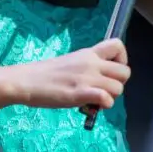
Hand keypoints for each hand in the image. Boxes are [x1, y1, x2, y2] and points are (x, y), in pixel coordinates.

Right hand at [16, 38, 130, 109]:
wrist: (27, 80)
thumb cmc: (47, 73)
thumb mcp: (72, 62)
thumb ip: (88, 67)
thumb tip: (101, 80)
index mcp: (89, 53)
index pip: (118, 45)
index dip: (122, 60)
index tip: (111, 72)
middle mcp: (91, 63)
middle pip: (125, 72)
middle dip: (119, 84)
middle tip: (104, 91)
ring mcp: (86, 78)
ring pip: (118, 88)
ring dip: (111, 98)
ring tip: (96, 101)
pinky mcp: (79, 93)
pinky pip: (105, 98)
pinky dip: (103, 104)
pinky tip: (92, 107)